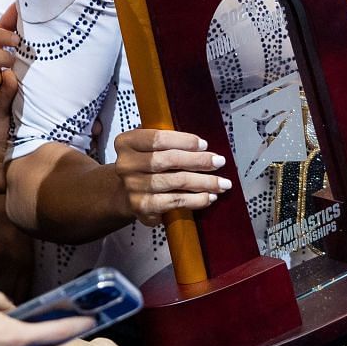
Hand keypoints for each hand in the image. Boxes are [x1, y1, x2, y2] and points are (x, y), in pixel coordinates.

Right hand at [110, 128, 230, 226]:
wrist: (124, 192)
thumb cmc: (145, 164)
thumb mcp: (149, 146)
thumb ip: (168, 141)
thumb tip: (203, 146)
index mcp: (127, 142)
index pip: (158, 138)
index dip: (184, 141)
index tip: (204, 144)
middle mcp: (126, 165)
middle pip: (169, 160)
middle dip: (199, 161)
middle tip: (220, 162)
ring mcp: (132, 187)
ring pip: (175, 182)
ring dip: (203, 182)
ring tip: (221, 183)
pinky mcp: (141, 207)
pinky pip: (174, 202)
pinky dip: (195, 200)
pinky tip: (208, 197)